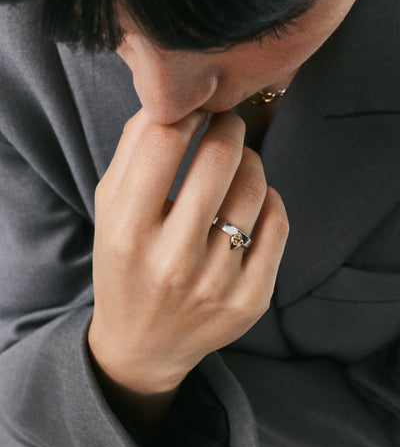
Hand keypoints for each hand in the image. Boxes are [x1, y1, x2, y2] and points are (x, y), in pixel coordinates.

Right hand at [88, 109, 288, 394]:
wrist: (143, 343)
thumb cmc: (123, 266)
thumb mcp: (108, 211)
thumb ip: (132, 151)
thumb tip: (172, 102)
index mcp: (127, 232)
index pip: (164, 142)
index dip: (187, 111)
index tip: (196, 108)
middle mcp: (172, 260)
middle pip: (219, 159)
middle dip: (228, 127)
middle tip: (226, 124)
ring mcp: (216, 283)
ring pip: (255, 188)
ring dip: (250, 160)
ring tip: (237, 162)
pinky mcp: (250, 300)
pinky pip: (278, 223)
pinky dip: (269, 199)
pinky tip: (251, 201)